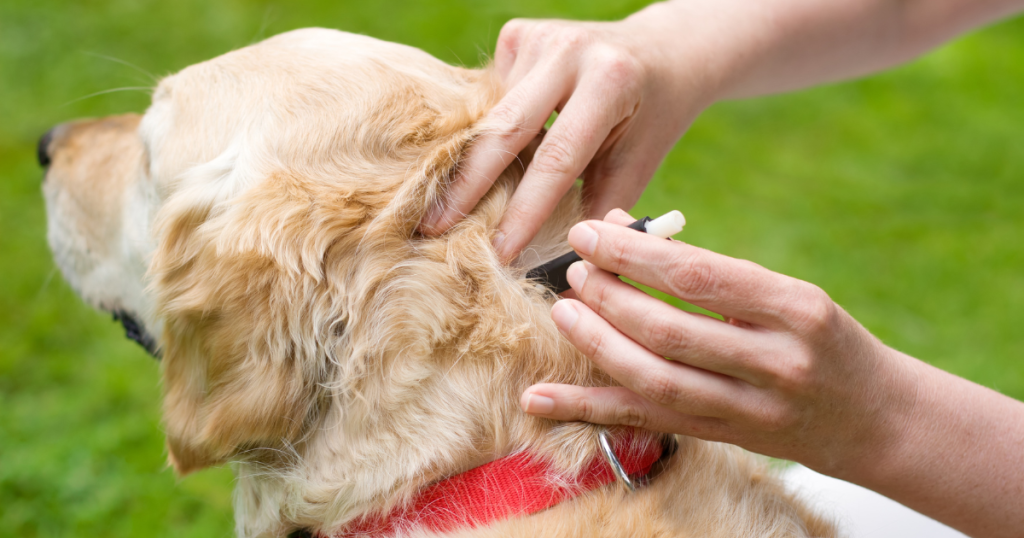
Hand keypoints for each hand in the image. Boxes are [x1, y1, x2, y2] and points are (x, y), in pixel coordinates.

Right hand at [419, 14, 712, 260]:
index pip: (557, 157)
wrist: (661, 53)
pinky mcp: (518, 34)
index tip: (499, 252)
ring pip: (491, 114)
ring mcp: (539, 36)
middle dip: (467, 186)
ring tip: (445, 207)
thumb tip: (555, 269)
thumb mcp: (637, 165)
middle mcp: (569, 51)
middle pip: (504, 128)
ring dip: (473, 162)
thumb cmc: (650, 119)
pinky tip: (486, 155)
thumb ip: (598, 210)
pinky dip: (487, 132)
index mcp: (609, 82)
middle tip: (433, 229)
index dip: (525, 210)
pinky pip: (490, 97)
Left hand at [520, 209, 919, 478]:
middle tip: (574, 271)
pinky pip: (648, 422)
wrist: (875, 418)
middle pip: (672, 331)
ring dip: (598, 346)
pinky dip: (588, 409)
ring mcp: (752, 409)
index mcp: (796, 309)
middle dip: (611, 299)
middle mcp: (778, 362)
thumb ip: (713, 273)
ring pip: (657, 380)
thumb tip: (625, 234)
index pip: (701, 277)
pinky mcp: (727, 439)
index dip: (635, 255)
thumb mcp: (787, 295)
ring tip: (564, 313)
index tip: (589, 232)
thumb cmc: (821, 339)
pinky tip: (539, 399)